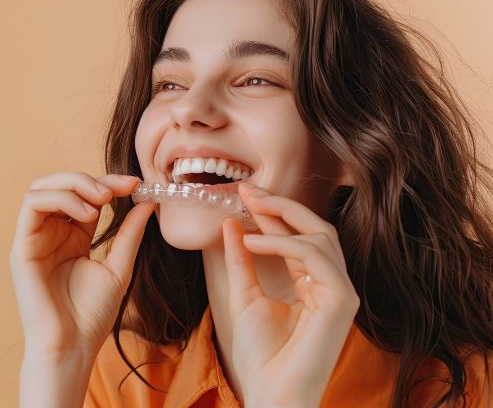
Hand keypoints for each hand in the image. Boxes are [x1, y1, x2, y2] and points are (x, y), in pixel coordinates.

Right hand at [9, 172, 154, 359]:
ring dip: (74, 183)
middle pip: (60, 184)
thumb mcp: (119, 267)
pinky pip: (32, 204)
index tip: (136, 184)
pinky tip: (86, 213)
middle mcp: (51, 233)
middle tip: (118, 188)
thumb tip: (147, 202)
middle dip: (90, 178)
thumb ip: (129, 234)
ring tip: (102, 199)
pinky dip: (59, 198)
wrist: (73, 345)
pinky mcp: (22, 246)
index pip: (85, 195)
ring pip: (42, 187)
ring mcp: (34, 238)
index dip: (108, 183)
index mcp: (72, 236)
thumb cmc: (91, 315)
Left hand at [222, 182, 359, 406]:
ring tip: (247, 208)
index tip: (244, 193)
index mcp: (313, 284)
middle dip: (282, 205)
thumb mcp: (244, 295)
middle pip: (316, 229)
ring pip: (320, 237)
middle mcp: (331, 285)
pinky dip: (283, 243)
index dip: (273, 213)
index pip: (298, 237)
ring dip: (281, 218)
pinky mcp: (343, 300)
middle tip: (248, 188)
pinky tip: (252, 240)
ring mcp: (341, 292)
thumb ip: (241, 260)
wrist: (270, 392)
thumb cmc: (261, 354)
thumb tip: (232, 223)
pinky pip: (316, 257)